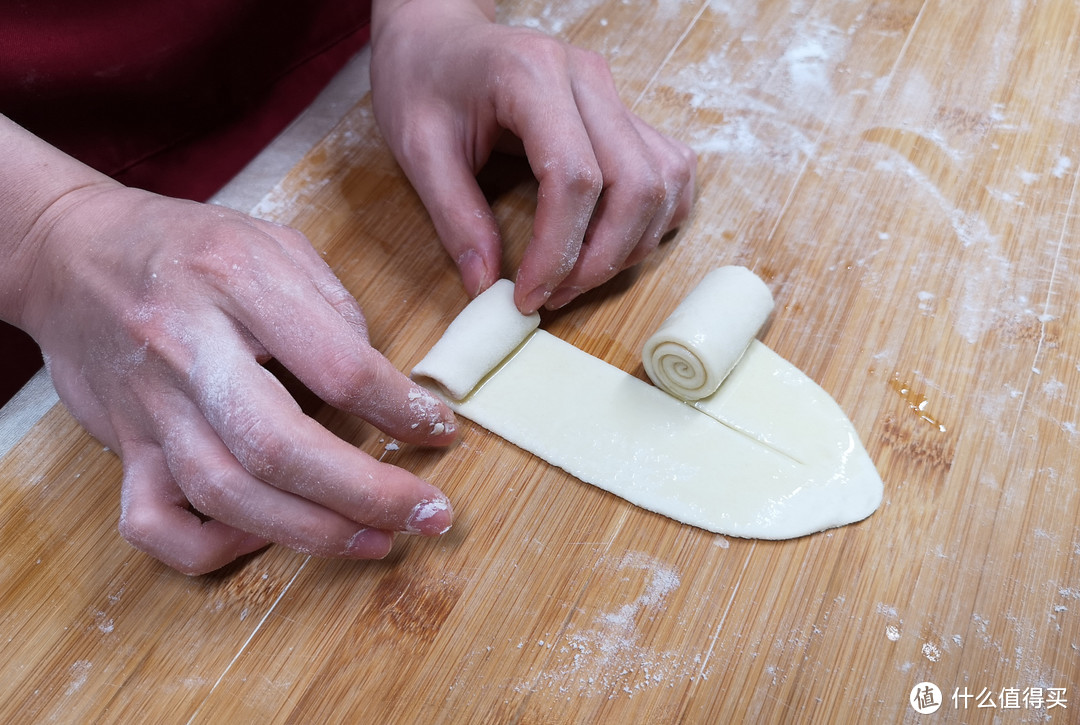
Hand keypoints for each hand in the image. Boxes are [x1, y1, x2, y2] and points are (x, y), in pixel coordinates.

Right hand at [18, 183, 456, 573]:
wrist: (70, 251)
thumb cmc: (190, 247)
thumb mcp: (275, 244)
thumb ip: (335, 311)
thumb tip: (388, 393)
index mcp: (237, 281)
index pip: (338, 365)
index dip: (403, 410)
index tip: (442, 431)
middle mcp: (186, 347)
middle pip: (279, 446)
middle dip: (368, 493)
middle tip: (430, 514)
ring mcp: (149, 405)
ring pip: (225, 494)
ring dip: (313, 532)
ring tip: (378, 540)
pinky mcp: (123, 446)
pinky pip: (155, 524)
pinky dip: (216, 548)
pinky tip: (268, 536)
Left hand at [371, 0, 695, 312]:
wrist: (439, 34)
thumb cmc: (423, 80)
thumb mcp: (418, 149)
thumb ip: (454, 217)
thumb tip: (485, 286)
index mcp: (531, 75)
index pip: (575, 177)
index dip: (559, 249)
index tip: (529, 294)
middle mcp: (588, 79)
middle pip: (635, 184)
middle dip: (601, 258)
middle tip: (555, 295)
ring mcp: (614, 93)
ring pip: (663, 181)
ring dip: (632, 244)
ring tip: (578, 276)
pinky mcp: (624, 112)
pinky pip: (670, 170)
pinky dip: (656, 217)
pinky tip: (617, 243)